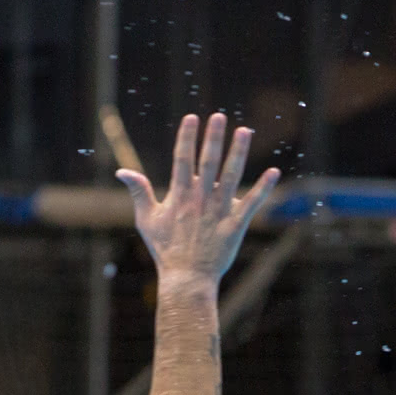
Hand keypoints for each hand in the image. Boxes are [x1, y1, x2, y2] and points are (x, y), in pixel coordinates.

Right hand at [115, 113, 279, 282]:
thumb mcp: (146, 220)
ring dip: (238, 152)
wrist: (186, 278)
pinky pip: (252, 203)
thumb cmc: (165, 249)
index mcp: (179, 197)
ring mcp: (219, 211)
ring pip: (231, 176)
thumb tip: (122, 171)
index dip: (187, 138)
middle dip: (213, 138)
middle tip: (219, 116)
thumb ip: (139, 192)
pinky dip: (263, 188)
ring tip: (244, 131)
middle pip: (208, 162)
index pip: (182, 160)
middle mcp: (200, 200)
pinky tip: (274, 171)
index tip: (191, 118)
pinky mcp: (236, 224)